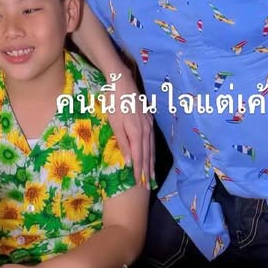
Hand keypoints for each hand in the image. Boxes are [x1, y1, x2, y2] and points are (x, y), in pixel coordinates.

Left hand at [105, 70, 154, 186]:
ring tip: (151, 174)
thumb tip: (130, 161)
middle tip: (148, 185)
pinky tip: (151, 154)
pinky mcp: (149, 119)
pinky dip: (152, 150)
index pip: (139, 156)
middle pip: (148, 154)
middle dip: (147, 170)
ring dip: (151, 162)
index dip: (139, 170)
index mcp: (137, 132)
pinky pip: (152, 139)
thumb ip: (123, 142)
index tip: (139, 183)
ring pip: (151, 147)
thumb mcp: (115, 123)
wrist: (122, 82)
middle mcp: (146, 130)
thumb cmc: (114, 103)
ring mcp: (149, 124)